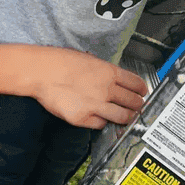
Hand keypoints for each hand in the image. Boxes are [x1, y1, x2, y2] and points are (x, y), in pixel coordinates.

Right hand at [32, 47, 148, 128]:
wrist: (42, 71)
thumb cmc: (61, 62)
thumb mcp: (90, 60)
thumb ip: (105, 72)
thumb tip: (115, 80)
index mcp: (110, 72)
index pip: (136, 84)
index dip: (142, 90)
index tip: (143, 93)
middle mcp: (106, 89)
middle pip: (133, 102)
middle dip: (138, 105)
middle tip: (137, 107)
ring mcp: (96, 105)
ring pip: (122, 117)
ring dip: (126, 117)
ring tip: (126, 117)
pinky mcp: (83, 118)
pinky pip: (100, 124)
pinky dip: (102, 122)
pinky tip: (100, 118)